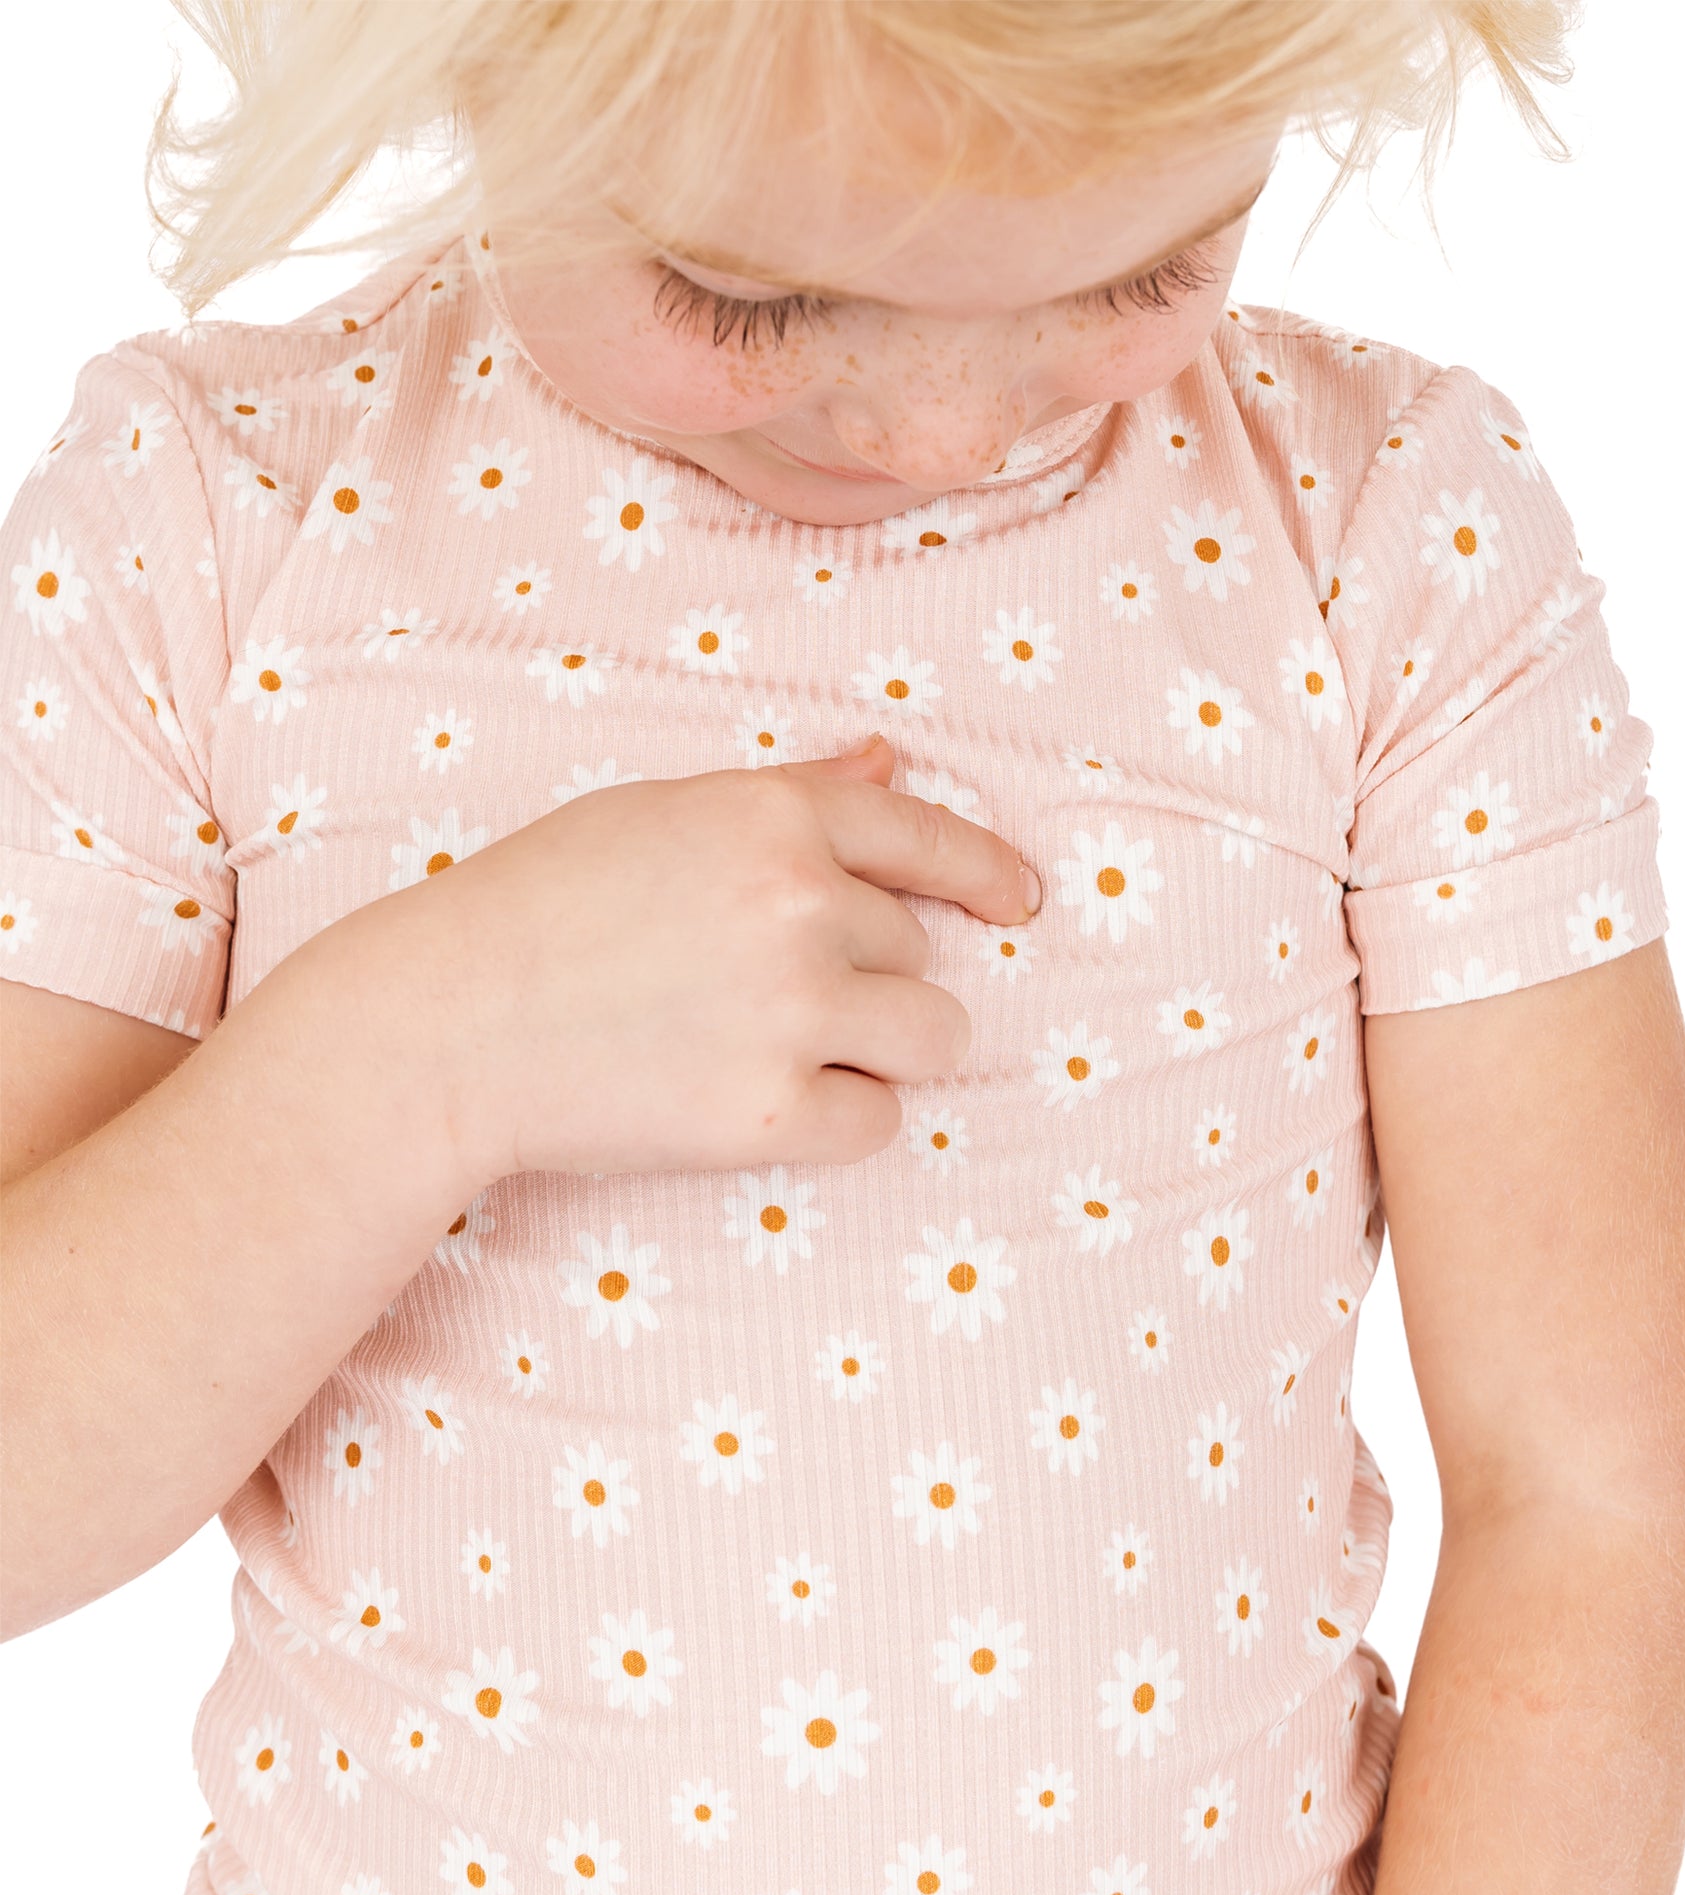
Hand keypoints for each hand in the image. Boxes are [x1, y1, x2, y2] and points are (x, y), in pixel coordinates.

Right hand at [367, 733, 1039, 1181]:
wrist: (445, 1024)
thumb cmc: (536, 906)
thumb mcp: (659, 814)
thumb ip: (788, 795)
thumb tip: (886, 762)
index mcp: (774, 817)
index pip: (928, 838)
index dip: (988, 874)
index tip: (1020, 903)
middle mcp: (803, 906)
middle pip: (917, 953)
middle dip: (864, 974)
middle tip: (760, 993)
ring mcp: (793, 1014)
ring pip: (932, 1037)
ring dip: (882, 1048)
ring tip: (787, 1049)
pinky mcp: (772, 1117)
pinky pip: (878, 1122)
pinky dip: (835, 1119)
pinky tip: (756, 1101)